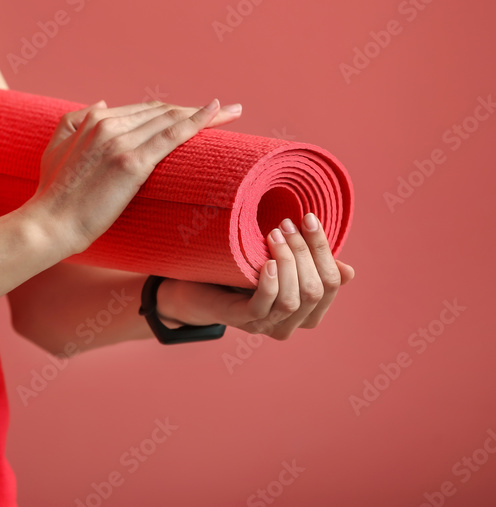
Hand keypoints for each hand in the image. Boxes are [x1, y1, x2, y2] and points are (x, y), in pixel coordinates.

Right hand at [23, 96, 242, 255]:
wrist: (49, 223)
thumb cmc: (52, 194)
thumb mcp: (54, 148)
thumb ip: (74, 121)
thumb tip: (103, 102)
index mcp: (92, 119)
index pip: (143, 109)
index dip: (173, 109)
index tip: (195, 113)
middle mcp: (108, 124)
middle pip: (162, 111)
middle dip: (195, 109)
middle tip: (227, 111)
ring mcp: (120, 142)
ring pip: (170, 119)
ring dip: (205, 113)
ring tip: (232, 113)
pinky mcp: (131, 163)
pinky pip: (172, 135)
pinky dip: (197, 120)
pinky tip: (216, 114)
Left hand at [154, 213, 356, 338]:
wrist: (196, 286)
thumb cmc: (241, 273)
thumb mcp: (281, 264)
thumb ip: (310, 265)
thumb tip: (348, 271)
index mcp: (308, 311)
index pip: (331, 283)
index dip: (324, 250)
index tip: (309, 218)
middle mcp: (291, 324)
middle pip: (315, 290)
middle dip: (305, 252)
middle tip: (286, 223)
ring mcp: (266, 326)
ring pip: (293, 299)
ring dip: (288, 262)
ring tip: (274, 234)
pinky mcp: (242, 321)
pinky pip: (264, 307)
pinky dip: (270, 283)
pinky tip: (267, 262)